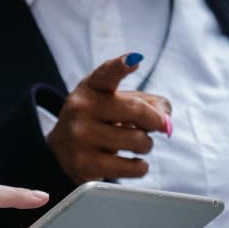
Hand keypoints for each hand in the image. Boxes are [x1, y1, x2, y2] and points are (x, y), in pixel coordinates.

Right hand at [47, 53, 172, 184]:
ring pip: (138, 141)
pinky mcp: (85, 165)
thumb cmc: (99, 121)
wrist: (61, 151)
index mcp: (91, 87)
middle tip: (154, 127)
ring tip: (138, 145)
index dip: (121, 66)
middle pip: (137, 111)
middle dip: (154, 122)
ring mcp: (80, 137)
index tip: (134, 60)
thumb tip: (167, 121)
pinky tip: (134, 163)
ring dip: (147, 145)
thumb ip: (149, 103)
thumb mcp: (116, 102)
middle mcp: (81, 109)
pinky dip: (140, 167)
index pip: (107, 74)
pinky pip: (130, 167)